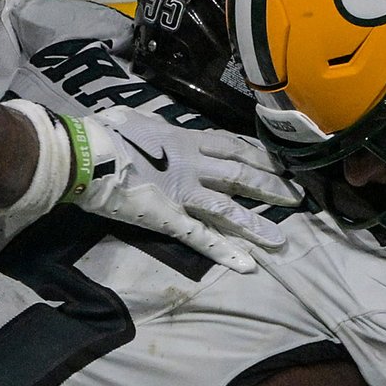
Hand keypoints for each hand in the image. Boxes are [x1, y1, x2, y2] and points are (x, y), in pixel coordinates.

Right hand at [74, 104, 290, 268]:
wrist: (85, 152)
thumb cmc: (105, 132)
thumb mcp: (135, 120)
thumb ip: (150, 126)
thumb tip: (149, 123)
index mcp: (184, 138)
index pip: (232, 144)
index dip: (258, 153)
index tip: (278, 159)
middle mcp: (192, 163)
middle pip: (241, 173)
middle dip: (271, 185)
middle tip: (299, 196)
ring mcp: (183, 192)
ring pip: (229, 209)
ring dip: (257, 224)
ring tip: (282, 241)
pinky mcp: (169, 217)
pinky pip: (201, 236)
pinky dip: (224, 252)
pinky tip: (247, 265)